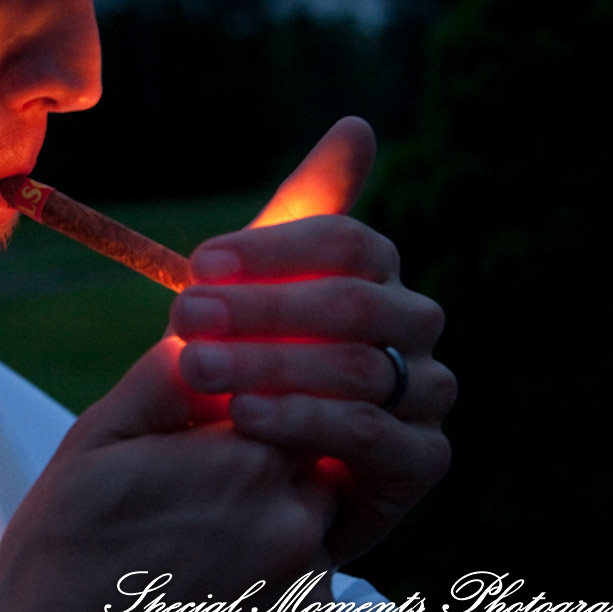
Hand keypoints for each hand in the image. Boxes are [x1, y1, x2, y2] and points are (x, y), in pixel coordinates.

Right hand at [0, 337, 338, 611]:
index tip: (209, 441)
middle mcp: (297, 531)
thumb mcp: (94, 444)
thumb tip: (202, 331)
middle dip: (262, 481)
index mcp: (248, 463)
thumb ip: (163, 378)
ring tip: (190, 566)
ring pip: (310, 548)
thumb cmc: (61, 556)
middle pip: (309, 475)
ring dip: (268, 547)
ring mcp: (307, 606)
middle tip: (192, 507)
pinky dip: (266, 610)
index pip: (291, 408)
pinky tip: (203, 611)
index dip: (247, 421)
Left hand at [170, 117, 454, 563]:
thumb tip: (358, 126)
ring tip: (197, 368)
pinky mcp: (419, 462)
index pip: (350, 242)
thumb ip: (294, 220)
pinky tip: (243, 417)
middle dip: (262, 308)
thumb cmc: (243, 373)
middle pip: (356, 301)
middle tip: (187, 319)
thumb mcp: (249, 297)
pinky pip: (369, 433)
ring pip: (359, 366)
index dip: (275, 250)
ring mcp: (425, 397)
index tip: (200, 264)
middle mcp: (412, 331)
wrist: (235, 485)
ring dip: (269, 362)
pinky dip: (300, 419)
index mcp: (377, 279)